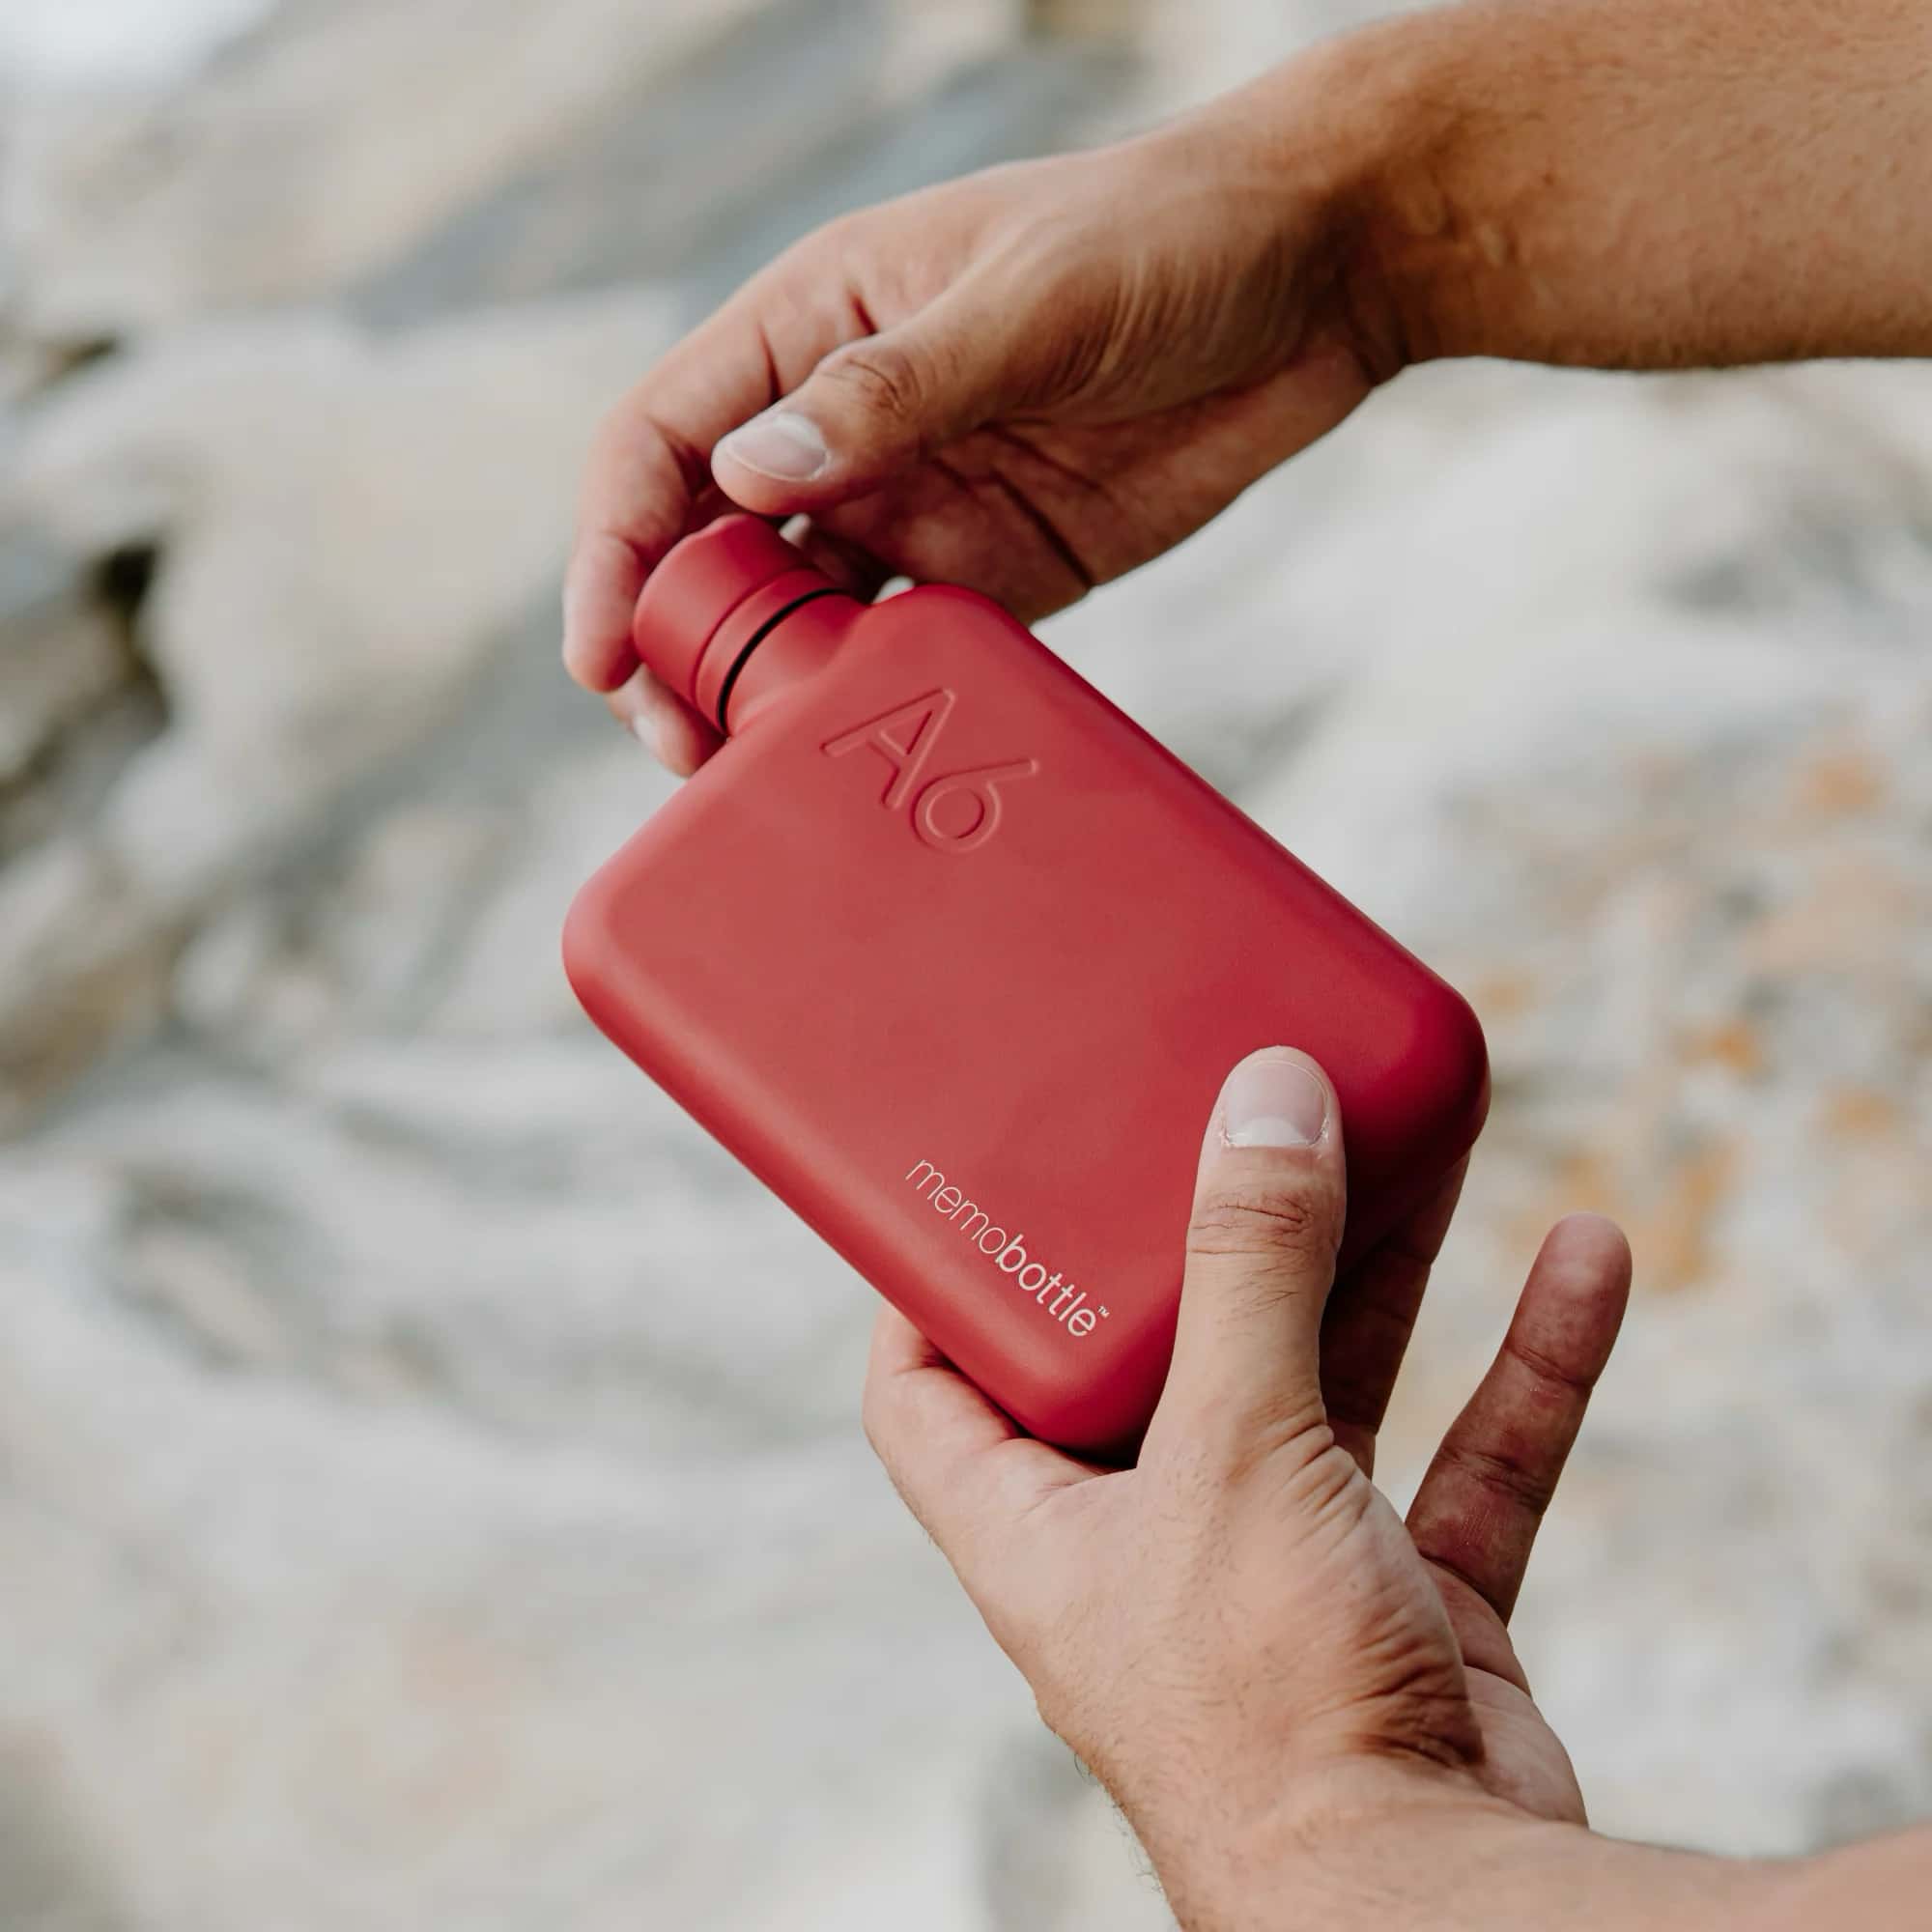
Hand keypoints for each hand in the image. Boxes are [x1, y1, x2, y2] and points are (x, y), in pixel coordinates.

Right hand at [563, 93, 1385, 771]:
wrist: (1317, 278)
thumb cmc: (1162, 237)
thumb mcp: (1025, 301)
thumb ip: (889, 392)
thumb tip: (746, 480)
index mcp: (815, 326)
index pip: (667, 439)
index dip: (615, 544)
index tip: (604, 648)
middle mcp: (845, 424)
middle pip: (710, 548)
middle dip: (675, 645)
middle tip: (678, 745)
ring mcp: (916, 502)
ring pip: (794, 614)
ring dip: (760, 690)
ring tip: (747, 772)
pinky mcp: (993, 569)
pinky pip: (900, 647)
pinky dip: (864, 698)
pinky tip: (854, 746)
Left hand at [863, 1046, 1629, 1925]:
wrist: (1434, 1911)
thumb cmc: (1272, 1710)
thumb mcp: (1237, 1449)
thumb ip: (1250, 1268)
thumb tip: (1264, 1098)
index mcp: (1040, 1525)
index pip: (928, 1392)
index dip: (934, 1289)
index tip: (975, 1176)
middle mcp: (1150, 1545)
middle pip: (1163, 1354)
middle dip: (1213, 1239)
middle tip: (1235, 1116)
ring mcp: (1284, 1574)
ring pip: (1327, 1384)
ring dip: (1379, 1270)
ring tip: (1415, 1139)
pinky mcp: (1406, 1604)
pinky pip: (1468, 1460)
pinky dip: (1525, 1367)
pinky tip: (1583, 1260)